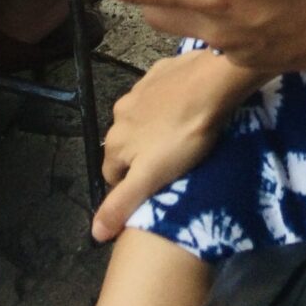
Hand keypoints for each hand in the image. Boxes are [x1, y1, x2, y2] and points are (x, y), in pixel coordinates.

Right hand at [93, 49, 257, 242]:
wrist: (211, 84)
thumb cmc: (183, 136)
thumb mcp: (152, 177)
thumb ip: (121, 203)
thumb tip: (94, 233)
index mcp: (115, 141)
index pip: (112, 176)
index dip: (131, 186)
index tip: (156, 186)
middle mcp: (119, 114)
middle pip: (125, 146)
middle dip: (141, 156)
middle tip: (171, 163)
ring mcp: (138, 90)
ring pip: (139, 120)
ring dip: (152, 129)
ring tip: (180, 135)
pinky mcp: (158, 72)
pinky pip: (155, 95)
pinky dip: (165, 104)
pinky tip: (184, 107)